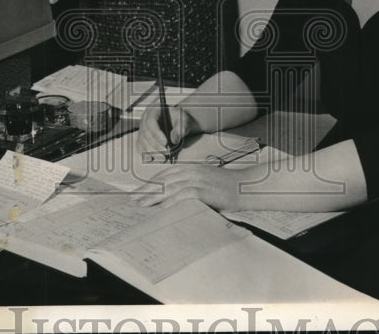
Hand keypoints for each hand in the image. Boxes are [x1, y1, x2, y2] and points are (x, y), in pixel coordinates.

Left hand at [133, 163, 249, 211]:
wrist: (245, 185)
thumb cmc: (227, 186)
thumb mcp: (206, 180)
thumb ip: (191, 185)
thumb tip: (175, 197)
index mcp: (191, 168)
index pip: (165, 174)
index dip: (151, 182)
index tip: (140, 189)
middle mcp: (192, 172)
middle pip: (163, 180)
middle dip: (147, 190)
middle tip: (133, 198)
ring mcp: (197, 180)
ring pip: (169, 188)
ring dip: (153, 197)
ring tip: (141, 204)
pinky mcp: (203, 191)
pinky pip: (182, 197)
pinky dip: (170, 203)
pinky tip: (160, 209)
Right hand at [136, 103, 199, 160]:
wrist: (178, 123)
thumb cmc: (180, 120)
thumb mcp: (184, 121)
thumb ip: (180, 129)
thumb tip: (174, 140)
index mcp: (154, 110)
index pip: (151, 121)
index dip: (156, 133)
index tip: (165, 143)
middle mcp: (145, 118)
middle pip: (145, 133)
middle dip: (155, 145)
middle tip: (166, 153)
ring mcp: (142, 128)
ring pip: (142, 141)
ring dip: (151, 151)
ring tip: (163, 158)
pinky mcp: (142, 138)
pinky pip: (140, 146)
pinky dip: (146, 153)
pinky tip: (154, 158)